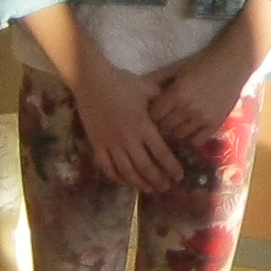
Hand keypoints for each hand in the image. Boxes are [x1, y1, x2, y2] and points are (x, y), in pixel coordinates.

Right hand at [70, 66, 184, 192]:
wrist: (91, 81)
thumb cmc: (121, 83)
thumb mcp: (147, 89)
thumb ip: (162, 100)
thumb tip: (176, 105)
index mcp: (143, 126)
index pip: (161, 153)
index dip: (171, 167)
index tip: (179, 176)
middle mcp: (128, 139)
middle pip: (146, 167)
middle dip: (158, 180)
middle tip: (166, 187)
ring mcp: (111, 144)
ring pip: (127, 171)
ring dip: (139, 183)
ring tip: (149, 188)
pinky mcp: (97, 144)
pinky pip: (107, 167)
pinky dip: (117, 176)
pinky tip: (124, 180)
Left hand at [150, 32, 268, 143]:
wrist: (232, 64)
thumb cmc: (201, 63)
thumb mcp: (176, 68)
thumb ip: (156, 79)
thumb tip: (135, 89)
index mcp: (176, 94)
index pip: (153, 116)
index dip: (148, 117)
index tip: (146, 116)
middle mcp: (188, 109)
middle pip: (163, 129)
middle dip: (158, 127)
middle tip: (156, 125)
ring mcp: (202, 119)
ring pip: (178, 137)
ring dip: (172, 133)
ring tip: (171, 128)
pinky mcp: (215, 125)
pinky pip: (196, 141)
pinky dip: (189, 138)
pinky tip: (187, 131)